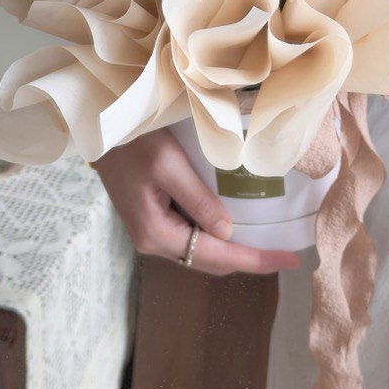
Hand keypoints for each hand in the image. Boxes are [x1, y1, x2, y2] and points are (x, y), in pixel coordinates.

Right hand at [93, 128, 299, 276]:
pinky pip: (190, 234)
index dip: (255, 260)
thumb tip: (228, 232)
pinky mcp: (151, 217)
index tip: (288, 260)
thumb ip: (198, 200)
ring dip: (232, 247)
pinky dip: (215, 232)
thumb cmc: (133, 140)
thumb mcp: (169, 164)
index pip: (215, 256)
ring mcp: (150, 230)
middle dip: (248, 258)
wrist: (100, 128)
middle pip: (208, 260)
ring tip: (267, 240)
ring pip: (199, 249)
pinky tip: (234, 221)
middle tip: (285, 252)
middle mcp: (151, 240)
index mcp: (155, 232)